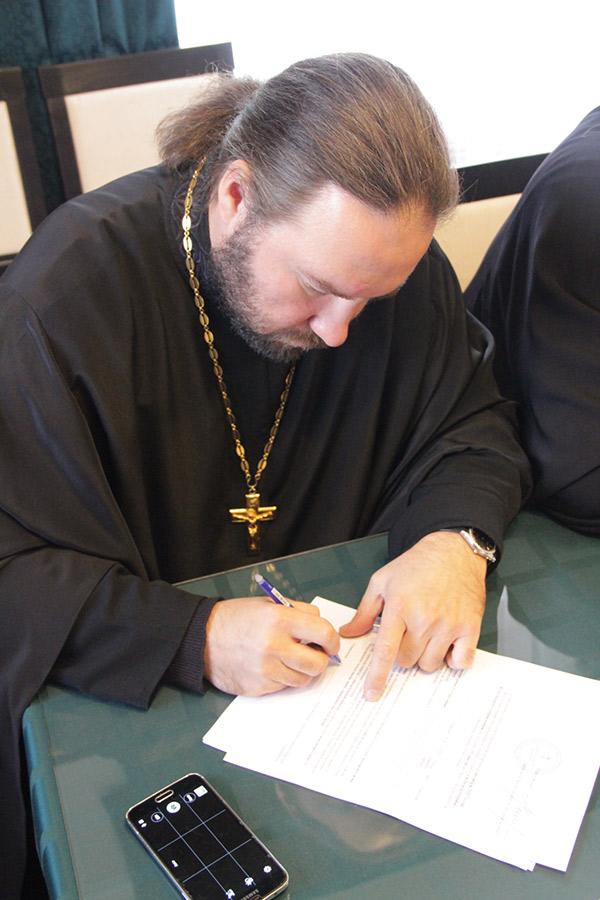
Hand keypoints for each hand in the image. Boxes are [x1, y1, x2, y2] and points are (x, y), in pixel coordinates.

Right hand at [204, 596, 339, 695]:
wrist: (202, 638)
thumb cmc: (236, 618)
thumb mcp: (267, 605)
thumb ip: (298, 612)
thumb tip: (322, 628)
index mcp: (279, 619)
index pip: (323, 632)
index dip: (332, 640)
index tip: (331, 643)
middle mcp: (274, 645)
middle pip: (318, 663)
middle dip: (320, 659)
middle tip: (313, 654)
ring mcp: (266, 669)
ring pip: (303, 679)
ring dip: (301, 671)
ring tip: (290, 660)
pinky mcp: (258, 687)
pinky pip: (284, 687)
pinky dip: (283, 678)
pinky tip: (271, 666)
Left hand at [339, 531, 486, 700]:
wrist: (453, 551)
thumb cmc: (415, 566)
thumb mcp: (382, 581)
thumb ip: (364, 611)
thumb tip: (348, 633)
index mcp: (399, 607)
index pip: (385, 651)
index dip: (376, 676)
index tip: (371, 694)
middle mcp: (425, 618)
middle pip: (407, 661)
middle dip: (403, 654)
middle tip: (407, 634)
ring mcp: (449, 624)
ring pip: (430, 664)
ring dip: (425, 656)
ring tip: (427, 633)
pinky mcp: (470, 628)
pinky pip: (460, 662)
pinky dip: (453, 659)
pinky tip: (448, 643)